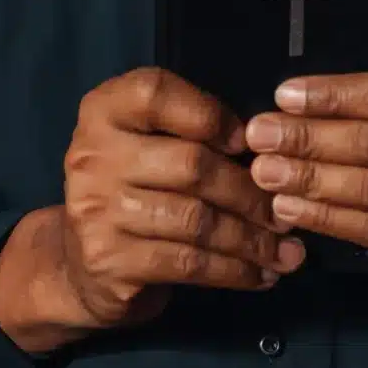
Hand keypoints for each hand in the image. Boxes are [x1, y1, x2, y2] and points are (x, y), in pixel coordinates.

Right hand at [0, 67, 307, 353]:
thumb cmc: (135, 193)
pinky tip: (259, 274)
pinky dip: (234, 271)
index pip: (155, 93)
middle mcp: (92, 155)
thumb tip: (270, 156)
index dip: (208, 114)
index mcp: (103, 112)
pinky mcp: (108, 260)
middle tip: (286, 213)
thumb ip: (191, 135)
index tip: (246, 143)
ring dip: (251, 239)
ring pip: (196, 221)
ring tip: (286, 251)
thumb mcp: (149, 147)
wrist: (80, 265)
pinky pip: (188, 263)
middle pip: (192, 165)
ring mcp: (96, 210)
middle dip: (249, 192)